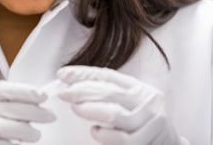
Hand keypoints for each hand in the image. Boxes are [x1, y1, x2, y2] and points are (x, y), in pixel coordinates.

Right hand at [0, 80, 55, 144]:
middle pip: (5, 109)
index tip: (42, 95)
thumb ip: (0, 105)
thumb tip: (34, 101)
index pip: (0, 89)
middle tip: (49, 116)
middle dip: (33, 112)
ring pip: (3, 128)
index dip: (23, 90)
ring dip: (26, 132)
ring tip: (36, 134)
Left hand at [57, 66, 188, 144]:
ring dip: (89, 110)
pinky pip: (119, 139)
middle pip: (108, 92)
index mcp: (140, 89)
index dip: (83, 74)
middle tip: (64, 93)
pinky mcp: (146, 142)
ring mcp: (149, 123)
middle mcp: (147, 102)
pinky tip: (95, 131)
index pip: (108, 76)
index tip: (63, 74)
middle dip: (81, 91)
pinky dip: (103, 134)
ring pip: (113, 114)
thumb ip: (108, 93)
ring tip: (77, 109)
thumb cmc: (143, 122)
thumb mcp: (130, 102)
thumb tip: (73, 83)